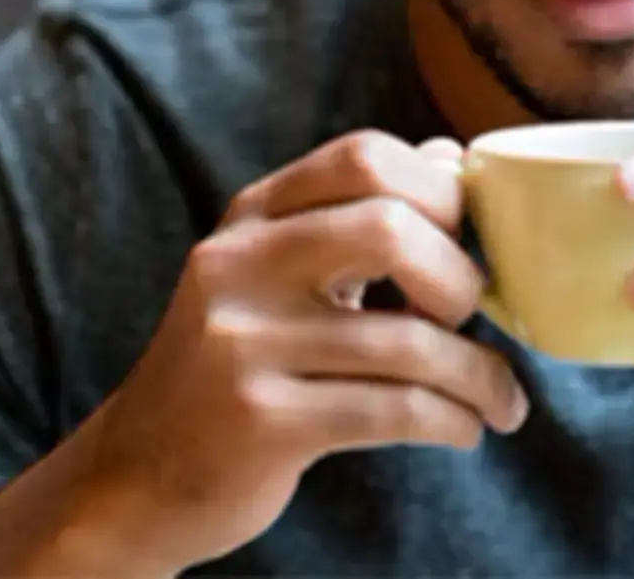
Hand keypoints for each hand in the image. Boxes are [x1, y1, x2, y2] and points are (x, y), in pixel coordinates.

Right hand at [62, 131, 530, 570]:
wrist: (133, 478)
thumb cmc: (237, 364)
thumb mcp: (278, 273)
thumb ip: (358, 213)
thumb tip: (451, 157)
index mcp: (251, 216)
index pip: (364, 155)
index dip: (440, 191)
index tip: (468, 241)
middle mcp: (239, 266)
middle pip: (389, 227)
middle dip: (459, 275)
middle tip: (474, 316)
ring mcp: (242, 344)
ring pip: (407, 341)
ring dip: (478, 374)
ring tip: (500, 400)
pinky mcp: (260, 421)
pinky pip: (393, 410)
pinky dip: (452, 420)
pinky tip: (466, 429)